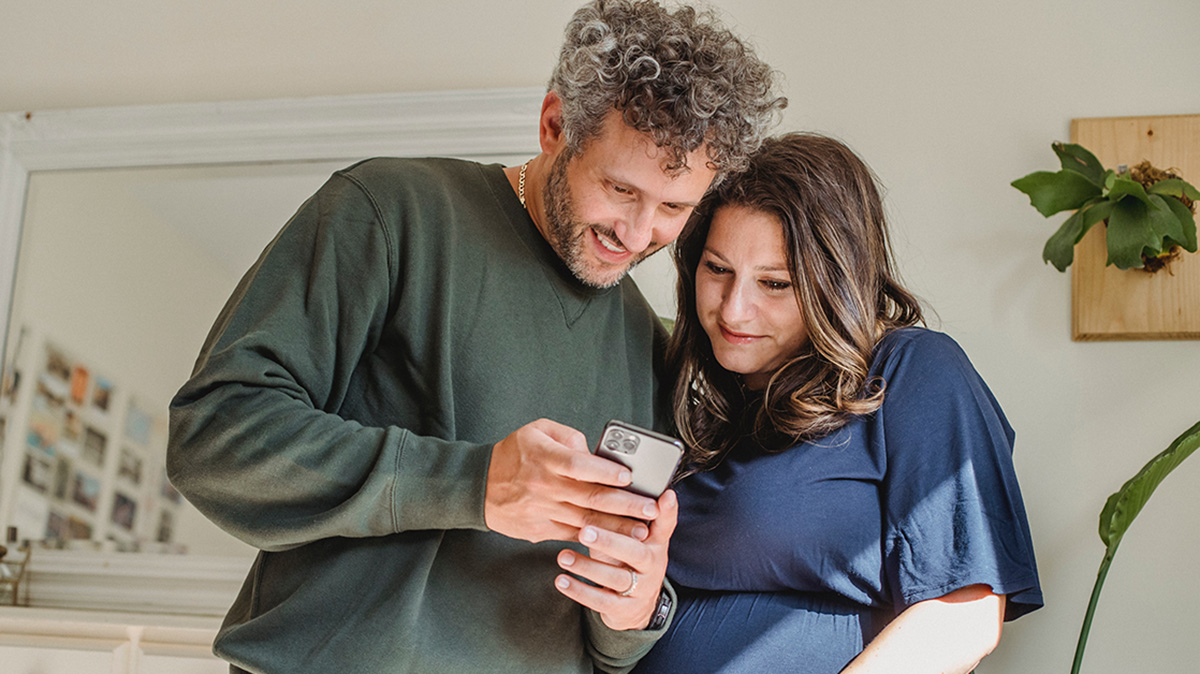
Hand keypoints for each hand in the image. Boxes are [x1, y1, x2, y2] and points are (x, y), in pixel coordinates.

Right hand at [485, 418, 662, 543]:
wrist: (477, 487)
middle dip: (625, 504)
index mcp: (544, 457)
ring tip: (642, 530)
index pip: (579, 465)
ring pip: (585, 520)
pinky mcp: (540, 530)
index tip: (629, 477)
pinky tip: (616, 541)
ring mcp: (542, 511)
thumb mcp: (536, 430)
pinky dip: (595, 538)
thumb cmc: (512, 454)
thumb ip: (569, 436)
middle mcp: (544, 485)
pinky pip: (572, 534)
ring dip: (616, 527)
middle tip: (651, 509)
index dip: (605, 471)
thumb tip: (594, 452)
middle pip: (590, 496)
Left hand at [553, 489, 678, 630]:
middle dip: (610, 541)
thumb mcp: (630, 538)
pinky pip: (602, 600)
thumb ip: (625, 514)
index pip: (664, 524)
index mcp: (655, 543)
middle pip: (635, 551)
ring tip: (563, 556)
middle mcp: (652, 565)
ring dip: (587, 566)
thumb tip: (603, 479)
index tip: (665, 495)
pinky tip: (562, 581)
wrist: (634, 608)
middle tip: (585, 531)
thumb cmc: (626, 560)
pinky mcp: (625, 609)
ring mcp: (641, 589)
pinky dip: (580, 591)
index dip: (667, 511)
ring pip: (615, 577)